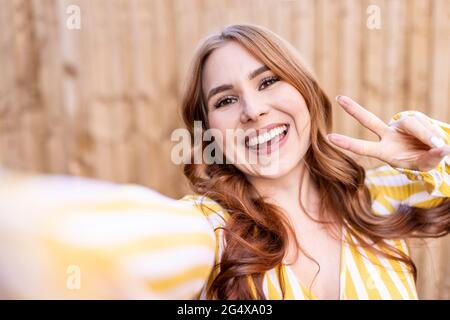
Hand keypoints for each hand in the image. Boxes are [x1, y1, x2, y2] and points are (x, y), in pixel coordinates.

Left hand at [327, 95, 449, 171]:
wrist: (436, 150)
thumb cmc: (425, 161)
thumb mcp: (426, 165)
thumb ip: (431, 158)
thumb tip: (441, 148)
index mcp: (384, 152)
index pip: (363, 147)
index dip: (347, 143)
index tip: (329, 137)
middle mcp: (387, 136)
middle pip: (369, 120)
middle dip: (354, 110)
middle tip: (338, 99)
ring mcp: (400, 126)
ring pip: (412, 124)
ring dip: (426, 136)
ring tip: (438, 147)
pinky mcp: (414, 120)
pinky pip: (425, 124)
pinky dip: (433, 134)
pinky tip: (440, 143)